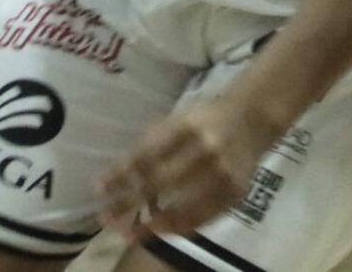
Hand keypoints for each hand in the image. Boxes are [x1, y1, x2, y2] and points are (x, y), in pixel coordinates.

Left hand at [98, 94, 278, 241]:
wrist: (253, 119)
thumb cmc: (205, 119)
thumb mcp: (178, 119)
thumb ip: (151, 143)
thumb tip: (116, 176)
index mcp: (187, 125)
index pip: (147, 153)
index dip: (120, 173)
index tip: (98, 189)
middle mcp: (206, 149)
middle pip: (160, 181)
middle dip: (128, 202)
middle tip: (105, 218)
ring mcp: (223, 174)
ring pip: (180, 206)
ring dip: (150, 223)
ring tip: (127, 232)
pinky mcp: (234, 193)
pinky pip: (201, 218)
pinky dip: (177, 227)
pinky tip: (158, 231)